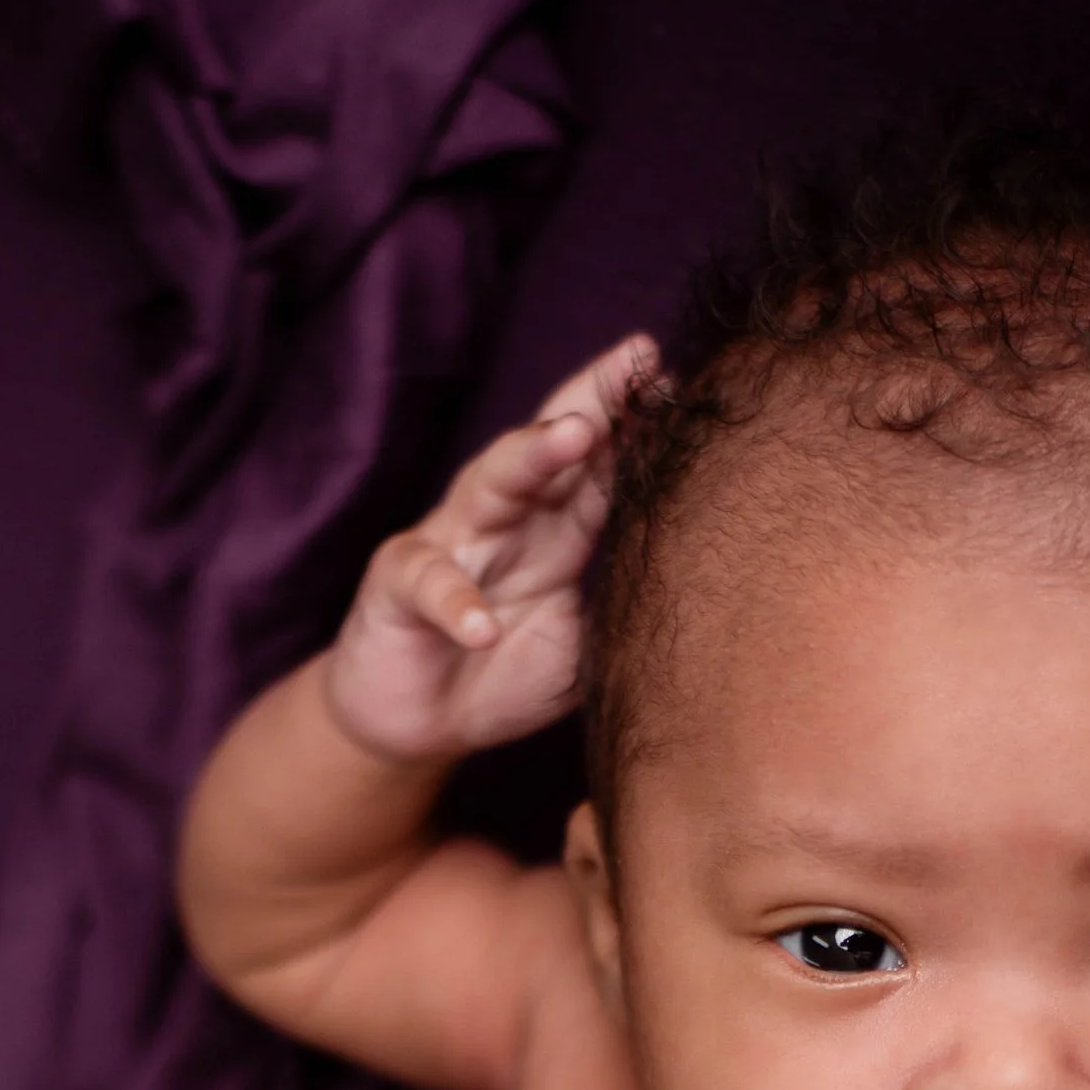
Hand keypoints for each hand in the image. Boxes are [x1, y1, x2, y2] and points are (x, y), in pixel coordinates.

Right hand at [321, 336, 657, 766]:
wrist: (417, 728)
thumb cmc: (500, 677)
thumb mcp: (576, 644)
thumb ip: (618, 610)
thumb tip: (693, 589)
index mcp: (554, 532)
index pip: (598, 467)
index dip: (635, 427)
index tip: (681, 386)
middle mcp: (504, 522)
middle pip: (548, 447)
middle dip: (593, 400)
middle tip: (638, 361)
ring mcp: (448, 545)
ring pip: (489, 484)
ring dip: (530, 456)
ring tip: (575, 434)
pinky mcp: (396, 588)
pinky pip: (431, 584)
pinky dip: (457, 606)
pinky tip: (483, 629)